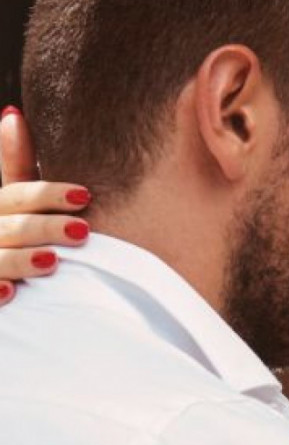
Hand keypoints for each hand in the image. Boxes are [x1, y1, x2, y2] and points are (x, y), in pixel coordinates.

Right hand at [0, 106, 90, 305]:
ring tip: (54, 260)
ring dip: (22, 259)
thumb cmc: (18, 237)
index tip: (85, 195)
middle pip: (11, 226)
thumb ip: (17, 165)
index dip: (49, 194)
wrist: (4, 281)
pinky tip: (11, 293)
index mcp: (0, 209)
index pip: (19, 195)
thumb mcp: (18, 203)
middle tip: (83, 232)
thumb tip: (12, 113)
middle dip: (45, 227)